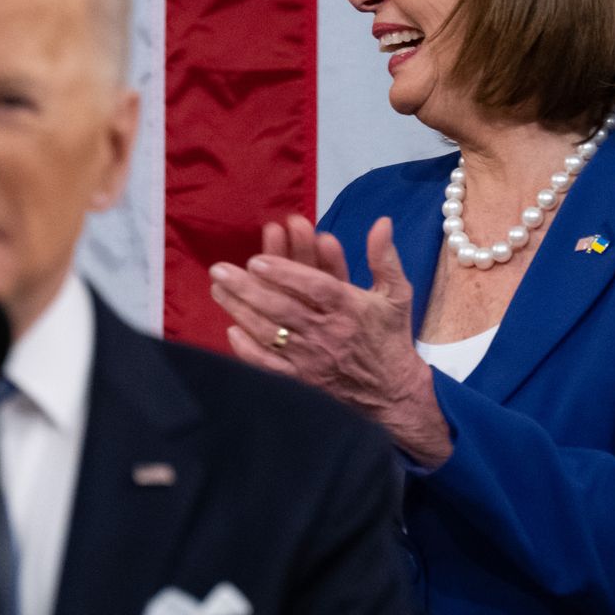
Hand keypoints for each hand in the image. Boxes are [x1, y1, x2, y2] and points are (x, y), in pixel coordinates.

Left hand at [210, 216, 451, 467]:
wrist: (393, 393)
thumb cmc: (390, 337)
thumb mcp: (396, 294)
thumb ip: (384, 258)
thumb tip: (382, 221)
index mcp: (350, 308)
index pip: (315, 287)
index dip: (286, 273)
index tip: (256, 260)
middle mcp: (328, 332)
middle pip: (283, 308)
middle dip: (248, 287)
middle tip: (219, 269)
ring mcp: (312, 358)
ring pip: (270, 333)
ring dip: (241, 310)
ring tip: (218, 289)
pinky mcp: (301, 380)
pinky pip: (269, 365)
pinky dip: (249, 350)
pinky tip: (231, 330)